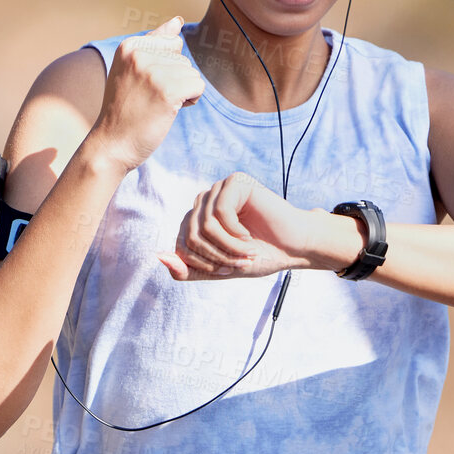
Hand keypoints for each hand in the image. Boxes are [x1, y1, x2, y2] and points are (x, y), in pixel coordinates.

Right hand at [85, 15, 205, 172]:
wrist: (111, 145)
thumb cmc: (124, 110)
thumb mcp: (131, 70)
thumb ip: (154, 43)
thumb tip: (178, 21)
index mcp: (129, 45)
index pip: (173, 44)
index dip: (167, 67)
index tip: (145, 85)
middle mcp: (139, 54)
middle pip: (183, 60)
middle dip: (175, 81)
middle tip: (149, 100)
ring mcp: (152, 72)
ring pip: (192, 74)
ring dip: (182, 93)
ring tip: (156, 106)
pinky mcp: (166, 91)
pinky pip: (198, 86)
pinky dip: (190, 101)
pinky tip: (169, 111)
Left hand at [157, 171, 323, 280]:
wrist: (294, 247)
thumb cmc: (260, 255)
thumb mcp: (219, 269)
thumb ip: (188, 269)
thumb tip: (159, 257)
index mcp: (198, 219)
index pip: (182, 244)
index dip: (203, 264)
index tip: (227, 271)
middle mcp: (205, 201)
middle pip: (191, 235)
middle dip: (216, 256)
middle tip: (240, 263)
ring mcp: (219, 189)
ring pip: (205, 225)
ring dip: (227, 247)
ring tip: (247, 252)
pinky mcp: (234, 182)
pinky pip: (220, 212)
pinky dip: (235, 232)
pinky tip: (249, 235)